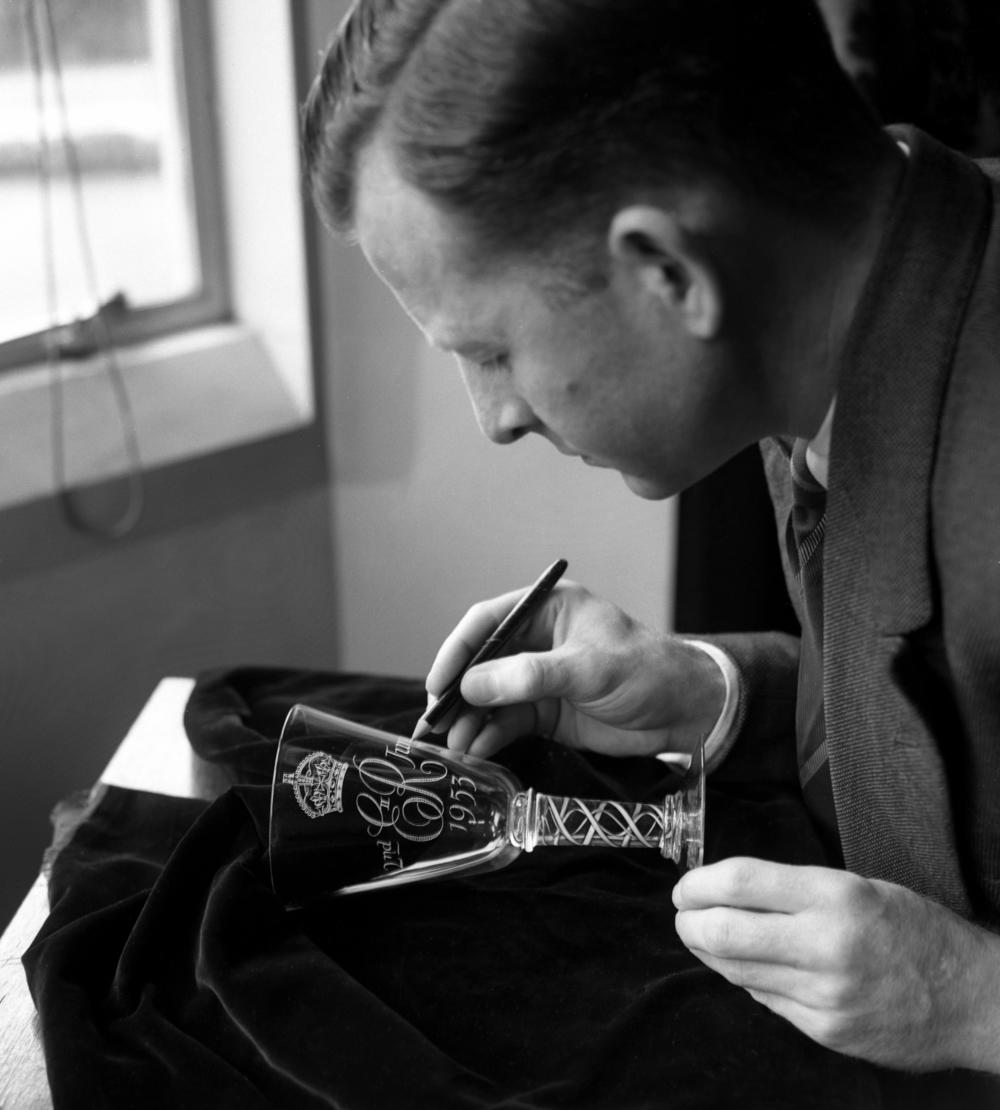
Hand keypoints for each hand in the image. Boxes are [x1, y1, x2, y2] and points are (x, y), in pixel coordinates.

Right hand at [423, 579, 725, 759]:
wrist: (687, 715)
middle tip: (436, 721)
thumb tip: (473, 685)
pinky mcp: (545, 713)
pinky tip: (477, 752)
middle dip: (457, 692)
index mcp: (548, 610)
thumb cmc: (648, 672)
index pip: (488, 621)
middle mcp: (537, 641)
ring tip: (455, 746)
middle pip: (481, 662)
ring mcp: (538, 679)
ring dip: (470, 720)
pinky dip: (489, 736)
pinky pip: (506, 722)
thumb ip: (531, 676)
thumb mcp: (589, 669)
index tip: (438, 682)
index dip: (458, 650)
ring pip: (489, 697)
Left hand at [673, 857, 999, 1072]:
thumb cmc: (913, 930)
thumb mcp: (857, 886)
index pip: (741, 882)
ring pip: (736, 970)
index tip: (686, 886)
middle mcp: (826, 945)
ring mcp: (824, 994)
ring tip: (704, 935)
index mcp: (835, 896)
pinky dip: (746, 978)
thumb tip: (725, 892)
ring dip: (708, 951)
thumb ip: (792, 889)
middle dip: (689, 921)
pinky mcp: (824, 1030)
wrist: (970, 998)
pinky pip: (764, 998)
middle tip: (683, 913)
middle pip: (725, 931)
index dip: (699, 883)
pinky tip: (749, 965)